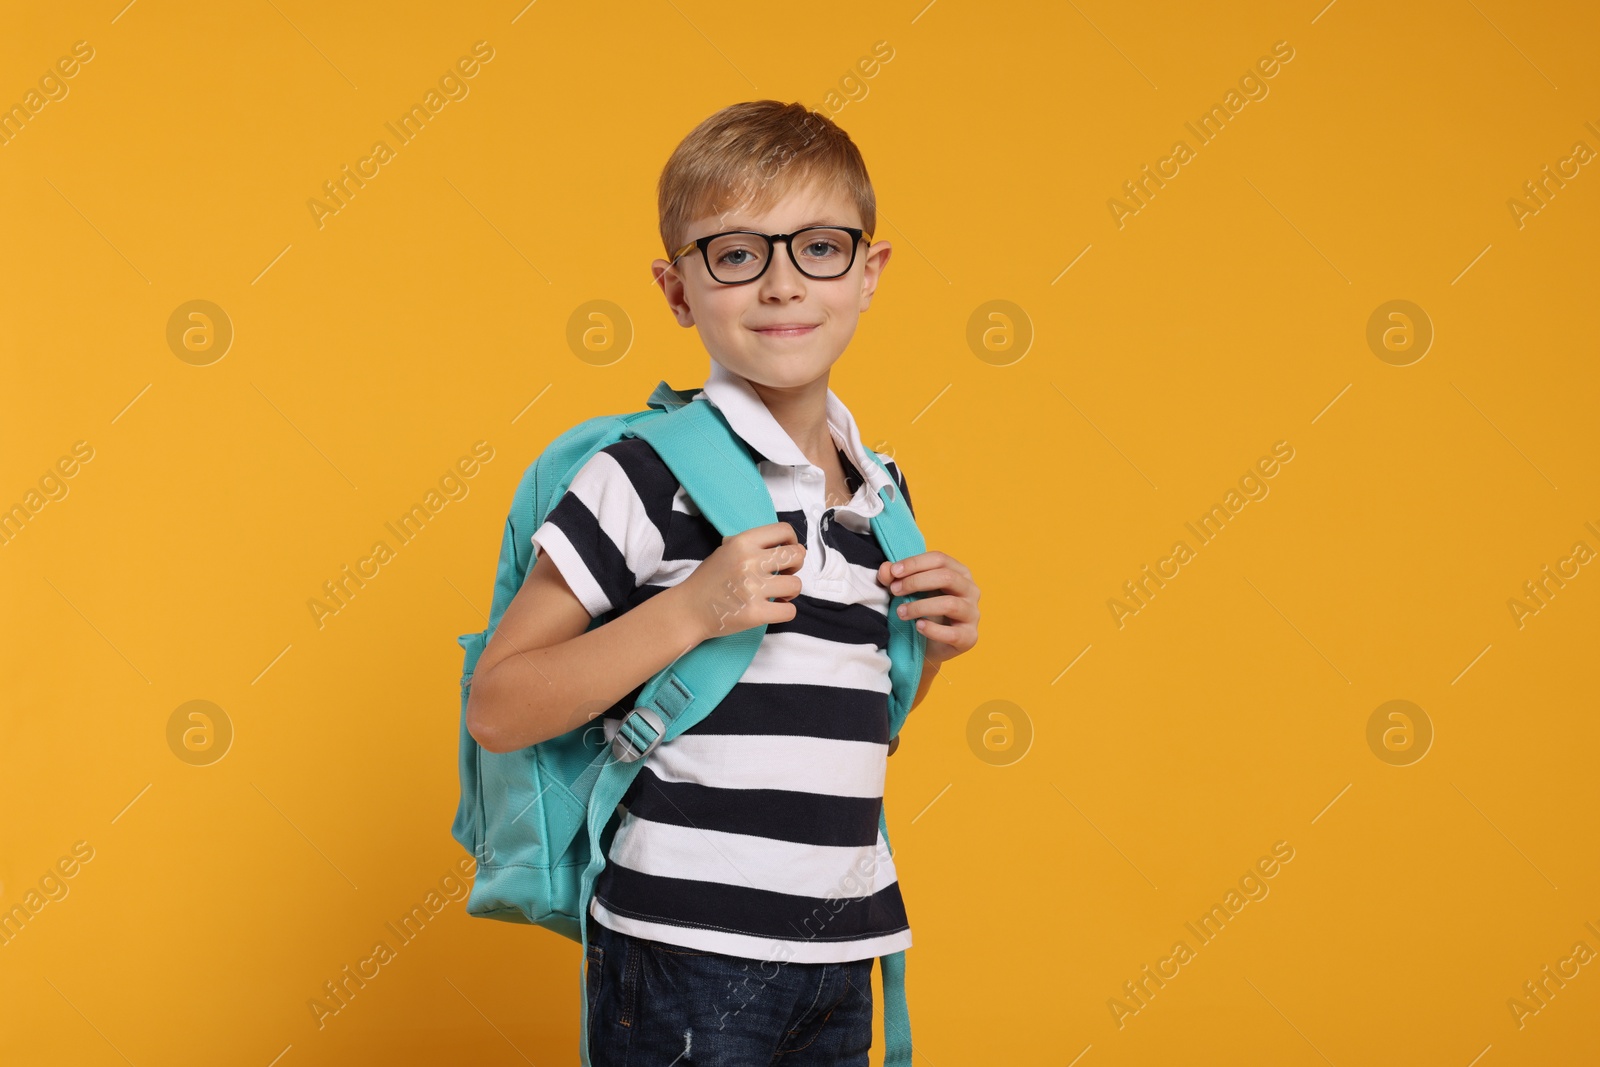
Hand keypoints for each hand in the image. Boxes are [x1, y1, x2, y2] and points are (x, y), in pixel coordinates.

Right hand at [678, 522, 805, 641]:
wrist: (688, 610)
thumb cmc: (708, 580)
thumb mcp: (725, 550)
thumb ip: (750, 545)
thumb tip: (782, 543)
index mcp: (742, 542)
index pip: (784, 531)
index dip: (792, 541)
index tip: (786, 552)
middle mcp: (749, 562)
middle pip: (796, 555)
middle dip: (796, 565)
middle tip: (785, 574)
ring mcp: (752, 589)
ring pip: (796, 584)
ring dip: (790, 591)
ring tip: (777, 594)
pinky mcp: (754, 614)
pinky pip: (790, 610)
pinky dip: (786, 610)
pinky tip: (773, 609)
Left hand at [876, 551, 979, 666]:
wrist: (928, 645)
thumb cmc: (921, 611)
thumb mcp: (907, 591)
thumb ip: (895, 578)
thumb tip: (886, 569)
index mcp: (959, 572)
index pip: (939, 559)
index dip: (915, 563)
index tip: (894, 572)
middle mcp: (970, 590)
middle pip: (947, 577)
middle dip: (916, 582)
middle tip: (894, 591)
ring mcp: (972, 613)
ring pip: (950, 604)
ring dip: (920, 606)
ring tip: (901, 612)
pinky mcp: (969, 637)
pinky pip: (952, 633)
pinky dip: (932, 630)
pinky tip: (918, 627)